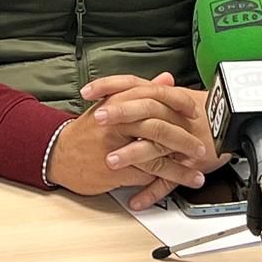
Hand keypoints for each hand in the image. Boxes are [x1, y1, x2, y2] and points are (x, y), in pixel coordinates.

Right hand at [47, 74, 207, 205]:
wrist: (59, 152)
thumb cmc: (88, 130)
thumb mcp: (112, 103)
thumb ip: (142, 91)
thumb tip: (166, 78)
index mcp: (120, 101)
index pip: (156, 97)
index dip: (179, 104)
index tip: (195, 113)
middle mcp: (119, 120)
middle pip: (159, 127)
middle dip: (184, 140)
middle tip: (201, 147)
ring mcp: (116, 145)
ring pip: (156, 156)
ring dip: (180, 167)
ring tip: (196, 174)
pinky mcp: (114, 169)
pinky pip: (145, 175)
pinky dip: (163, 181)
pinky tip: (177, 183)